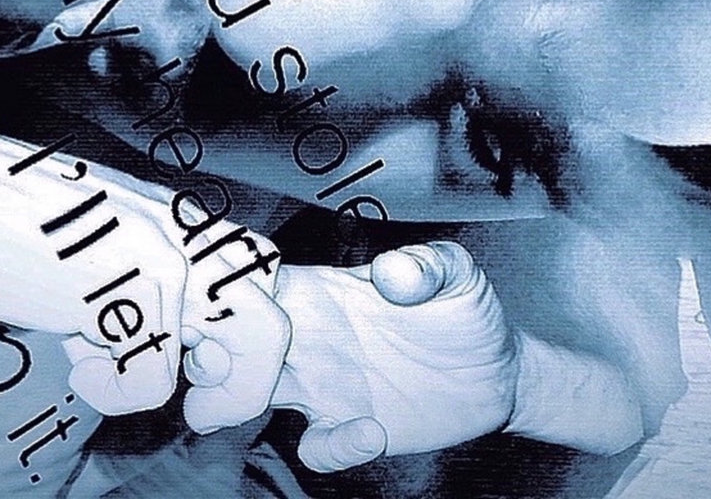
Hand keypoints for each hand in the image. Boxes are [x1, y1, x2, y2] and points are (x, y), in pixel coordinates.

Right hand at [257, 241, 639, 472]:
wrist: (498, 371)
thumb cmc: (465, 310)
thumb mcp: (457, 273)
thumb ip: (426, 264)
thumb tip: (391, 271)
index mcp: (320, 291)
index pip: (253, 284)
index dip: (227, 288)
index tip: (226, 296)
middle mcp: (308, 338)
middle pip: (232, 342)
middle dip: (212, 348)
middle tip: (224, 355)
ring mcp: (323, 387)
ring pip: (245, 397)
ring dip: (235, 402)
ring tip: (270, 394)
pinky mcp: (349, 429)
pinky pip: (315, 447)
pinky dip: (332, 446)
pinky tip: (371, 431)